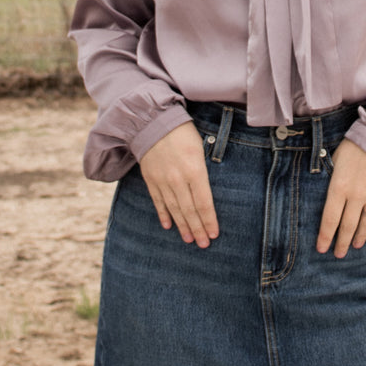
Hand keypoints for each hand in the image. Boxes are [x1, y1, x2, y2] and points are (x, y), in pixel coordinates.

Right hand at [138, 121, 218, 247]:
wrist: (151, 121)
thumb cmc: (181, 132)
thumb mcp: (199, 148)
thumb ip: (202, 172)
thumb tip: (206, 192)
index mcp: (193, 170)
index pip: (204, 203)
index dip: (209, 220)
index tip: (214, 234)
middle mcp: (177, 180)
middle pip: (190, 210)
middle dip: (198, 229)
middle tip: (204, 244)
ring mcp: (162, 181)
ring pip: (174, 209)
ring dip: (183, 226)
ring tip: (189, 239)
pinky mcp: (150, 180)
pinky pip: (158, 201)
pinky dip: (164, 214)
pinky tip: (168, 226)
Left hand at [316, 140, 365, 257]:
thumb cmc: (354, 145)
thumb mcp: (335, 159)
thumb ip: (330, 177)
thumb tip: (323, 192)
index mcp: (339, 187)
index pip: (329, 219)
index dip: (324, 236)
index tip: (321, 249)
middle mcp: (356, 196)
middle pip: (347, 226)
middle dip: (341, 242)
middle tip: (338, 254)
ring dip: (360, 237)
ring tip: (355, 246)